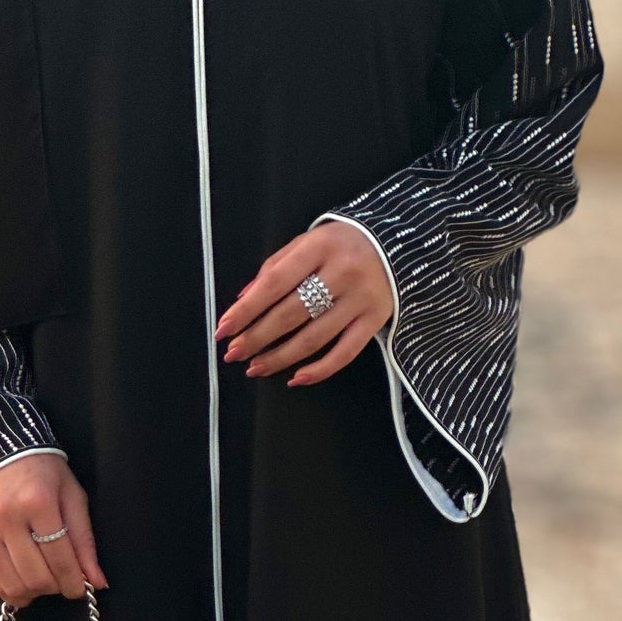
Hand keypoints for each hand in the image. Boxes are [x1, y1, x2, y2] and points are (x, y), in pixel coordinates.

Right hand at [0, 453, 107, 606]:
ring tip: (45, 582)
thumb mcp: (72, 497)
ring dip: (35, 593)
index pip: (59, 558)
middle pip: (36, 577)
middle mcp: (8, 519)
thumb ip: (84, 541)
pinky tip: (26, 586)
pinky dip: (13, 592)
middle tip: (64, 580)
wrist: (1, 453)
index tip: (82, 589)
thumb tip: (97, 582)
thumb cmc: (44, 472)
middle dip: (56, 587)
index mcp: (38, 503)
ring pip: (13, 585)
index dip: (73, 582)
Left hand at [215, 220, 393, 386]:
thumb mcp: (308, 243)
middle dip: (257, 337)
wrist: (397, 242)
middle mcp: (342, 272)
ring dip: (280, 358)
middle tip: (234, 354)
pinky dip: (319, 370)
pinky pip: (344, 354)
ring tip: (255, 368)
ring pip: (313, 338)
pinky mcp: (375, 321)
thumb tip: (243, 301)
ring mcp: (360, 299)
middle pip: (291, 314)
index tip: (224, 329)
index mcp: (319, 246)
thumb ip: (275, 268)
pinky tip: (295, 378)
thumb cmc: (342, 244)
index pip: (274, 283)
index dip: (246, 310)